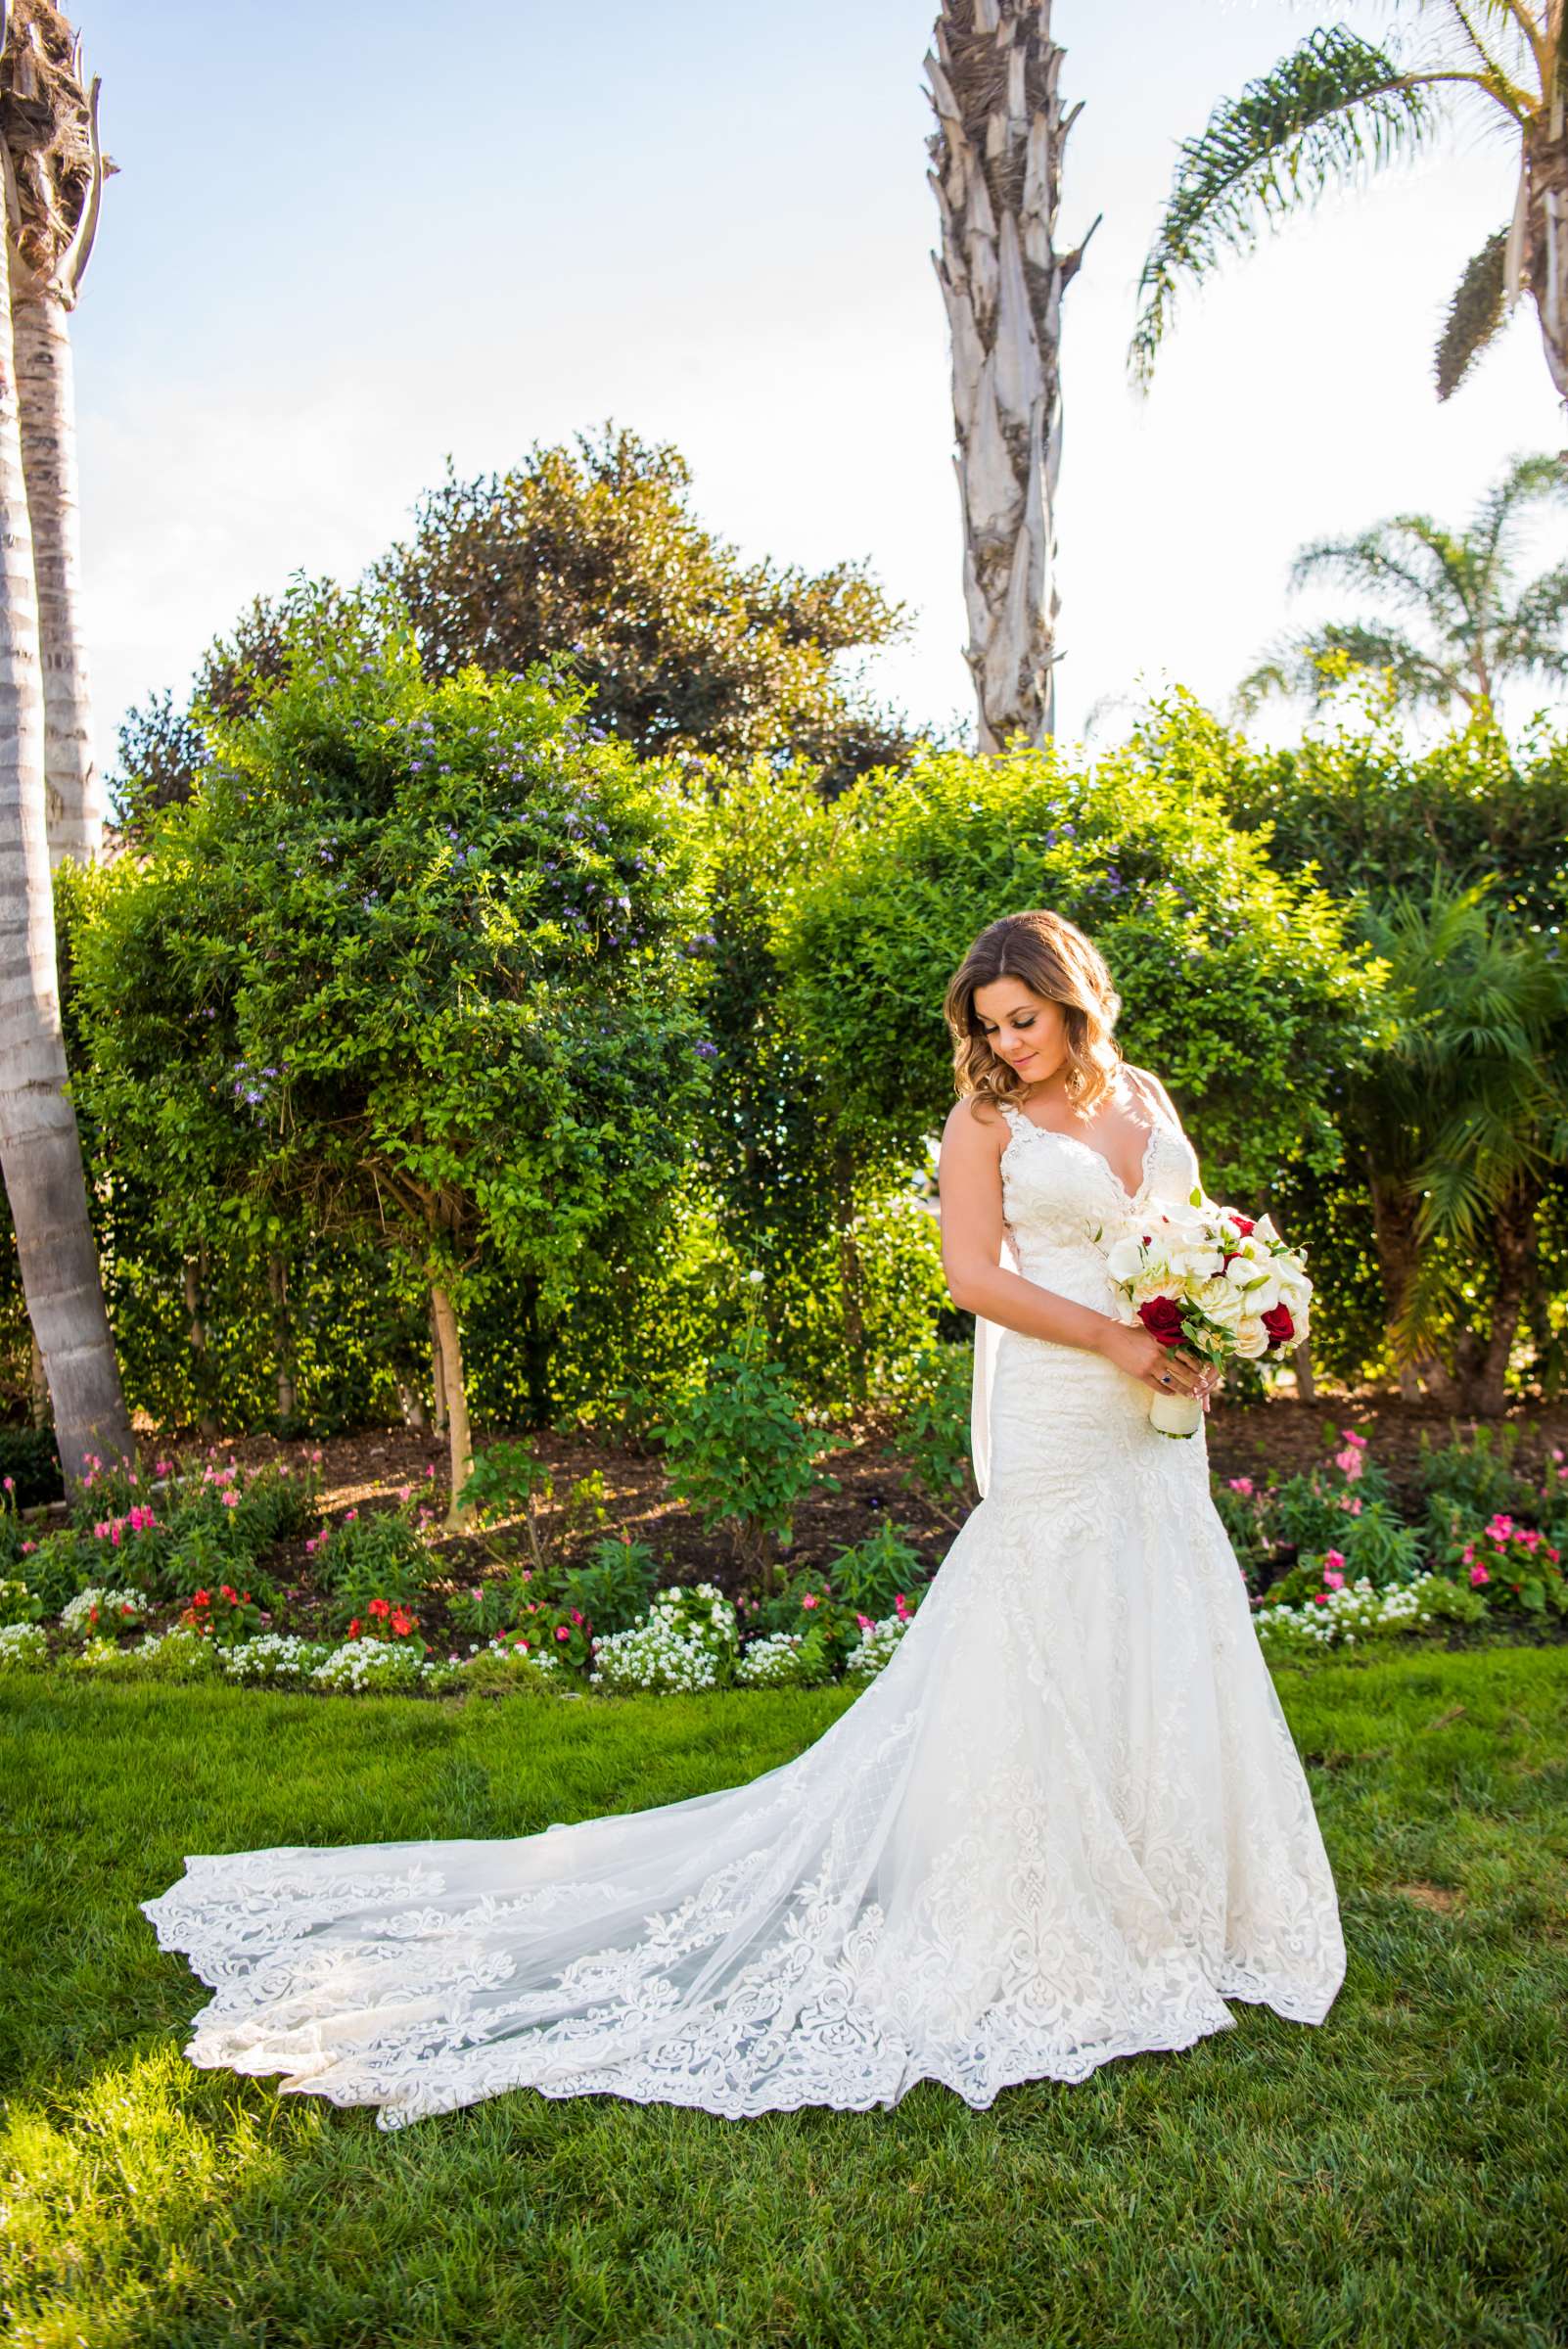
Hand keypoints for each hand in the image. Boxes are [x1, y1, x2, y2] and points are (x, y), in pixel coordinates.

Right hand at [1096, 1323, 1219, 1400]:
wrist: (1111, 1337)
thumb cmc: (1131, 1331)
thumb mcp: (1152, 1330)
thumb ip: (1166, 1337)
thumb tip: (1181, 1343)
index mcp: (1166, 1343)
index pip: (1187, 1357)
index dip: (1197, 1367)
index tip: (1202, 1372)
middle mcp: (1161, 1355)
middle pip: (1183, 1372)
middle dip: (1195, 1381)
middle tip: (1203, 1388)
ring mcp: (1151, 1366)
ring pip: (1173, 1382)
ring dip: (1183, 1390)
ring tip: (1190, 1395)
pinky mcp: (1141, 1374)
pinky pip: (1158, 1386)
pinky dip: (1166, 1391)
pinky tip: (1171, 1393)